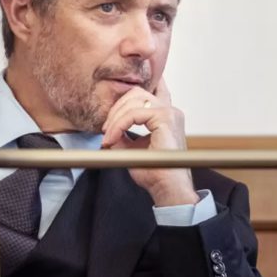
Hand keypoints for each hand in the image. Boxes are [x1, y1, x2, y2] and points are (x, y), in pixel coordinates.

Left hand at [101, 77, 199, 205]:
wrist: (167, 188)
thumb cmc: (156, 173)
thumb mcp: (132, 149)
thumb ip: (122, 135)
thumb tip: (107, 128)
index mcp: (167, 117)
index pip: (151, 91)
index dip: (134, 88)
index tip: (113, 106)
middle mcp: (171, 111)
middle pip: (137, 93)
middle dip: (116, 108)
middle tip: (105, 130)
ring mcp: (170, 113)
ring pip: (134, 99)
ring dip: (115, 117)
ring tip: (107, 136)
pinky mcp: (166, 119)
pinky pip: (134, 114)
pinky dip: (118, 125)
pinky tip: (111, 138)